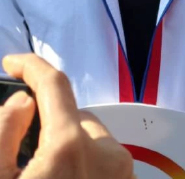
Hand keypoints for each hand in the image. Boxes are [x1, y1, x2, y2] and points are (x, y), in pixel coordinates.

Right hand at [0, 54, 134, 178]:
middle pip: (76, 118)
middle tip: (33, 155)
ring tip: (54, 173)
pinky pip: (109, 160)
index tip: (15, 63)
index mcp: (70, 147)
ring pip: (95, 140)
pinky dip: (91, 165)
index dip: (32, 67)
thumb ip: (6, 132)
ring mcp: (125, 171)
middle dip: (55, 126)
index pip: (55, 85)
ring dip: (74, 148)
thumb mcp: (1, 178)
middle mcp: (108, 154)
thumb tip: (23, 102)